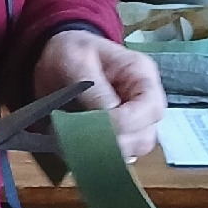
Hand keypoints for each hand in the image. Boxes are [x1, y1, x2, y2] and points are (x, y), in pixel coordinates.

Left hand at [34, 28, 165, 161]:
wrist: (55, 55)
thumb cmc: (71, 50)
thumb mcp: (78, 61)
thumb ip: (94, 90)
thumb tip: (106, 120)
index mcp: (141, 75)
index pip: (152, 108)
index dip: (128, 123)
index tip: (99, 127)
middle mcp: (142, 101)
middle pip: (146, 136)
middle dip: (118, 143)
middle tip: (84, 142)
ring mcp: (131, 121)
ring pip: (133, 150)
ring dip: (107, 153)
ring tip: (77, 145)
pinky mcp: (115, 134)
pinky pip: (113, 155)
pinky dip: (96, 157)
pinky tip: (76, 148)